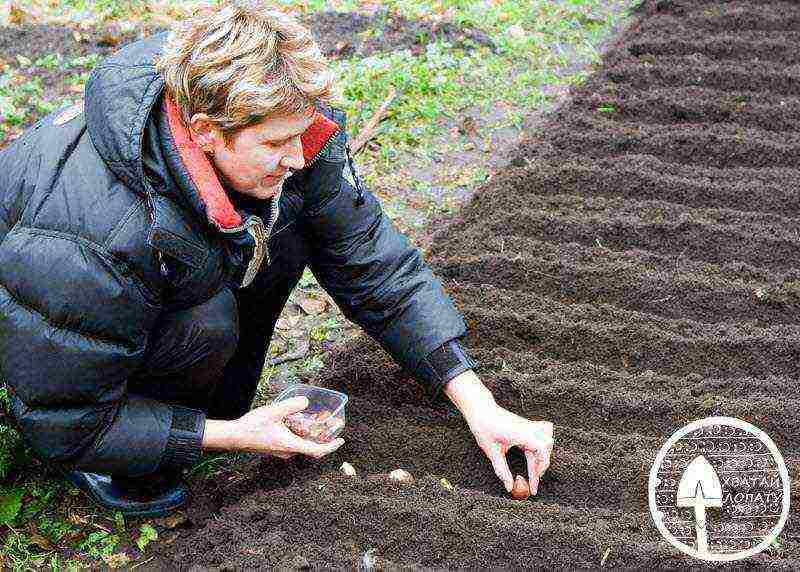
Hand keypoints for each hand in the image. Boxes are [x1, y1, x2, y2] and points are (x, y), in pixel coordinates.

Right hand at [230, 396, 344, 458]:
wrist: (234, 436)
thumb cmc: (252, 426)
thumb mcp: (274, 411)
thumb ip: (291, 405)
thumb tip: (306, 402)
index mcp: (290, 445)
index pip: (316, 451)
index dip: (331, 446)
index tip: (341, 440)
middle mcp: (288, 451)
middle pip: (311, 447)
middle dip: (323, 437)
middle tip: (330, 424)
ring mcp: (281, 451)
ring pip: (302, 444)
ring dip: (311, 435)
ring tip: (315, 420)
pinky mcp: (276, 448)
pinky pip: (294, 443)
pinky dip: (301, 434)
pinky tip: (297, 422)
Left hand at [463, 402, 552, 494]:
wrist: (480, 408)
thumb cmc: (483, 427)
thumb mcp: (491, 451)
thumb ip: (501, 470)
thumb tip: (510, 487)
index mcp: (519, 433)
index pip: (541, 449)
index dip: (540, 469)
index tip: (533, 486)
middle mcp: (528, 428)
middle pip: (546, 448)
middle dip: (541, 467)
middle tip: (532, 483)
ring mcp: (529, 425)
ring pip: (547, 439)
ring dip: (543, 456)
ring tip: (534, 469)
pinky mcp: (527, 425)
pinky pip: (543, 433)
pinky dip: (543, 446)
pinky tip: (533, 455)